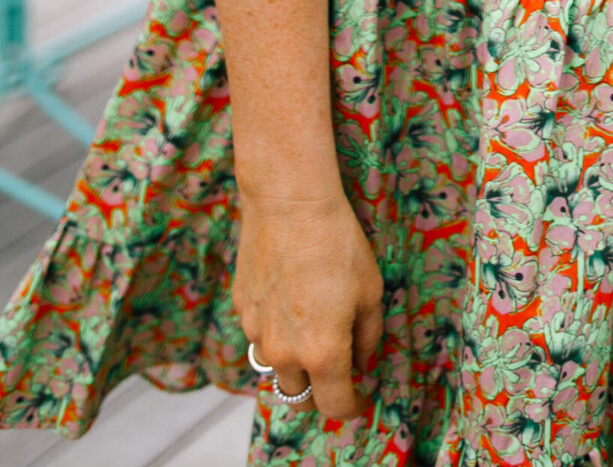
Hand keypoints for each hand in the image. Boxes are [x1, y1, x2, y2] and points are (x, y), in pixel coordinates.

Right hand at [235, 190, 382, 422]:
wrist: (289, 203)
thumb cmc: (338, 244)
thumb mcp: (371, 291)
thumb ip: (368, 337)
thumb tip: (364, 363)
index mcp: (322, 353)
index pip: (334, 406)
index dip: (350, 408)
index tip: (358, 400)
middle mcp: (285, 352)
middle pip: (300, 396)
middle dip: (319, 390)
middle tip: (336, 369)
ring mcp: (257, 332)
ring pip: (276, 368)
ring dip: (294, 362)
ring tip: (312, 328)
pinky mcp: (241, 310)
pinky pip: (260, 336)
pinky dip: (276, 332)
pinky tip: (290, 299)